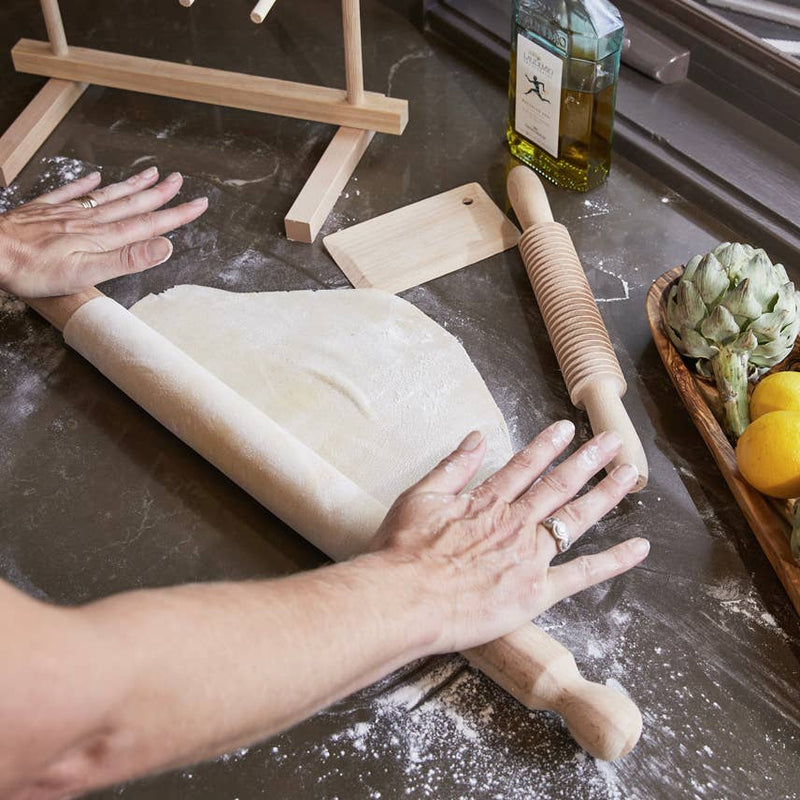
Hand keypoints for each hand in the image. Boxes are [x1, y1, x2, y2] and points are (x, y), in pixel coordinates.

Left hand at [0, 167, 207, 297]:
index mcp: (103, 237)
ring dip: (133, 185)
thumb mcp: (87, 272)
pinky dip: (87, 183)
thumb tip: (164, 246)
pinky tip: (95, 176)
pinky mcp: (46, 211)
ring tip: (152, 172)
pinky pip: (71, 192)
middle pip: (132, 204)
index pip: (149, 224)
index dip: (176, 215)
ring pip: (108, 195)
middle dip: (160, 194)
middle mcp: (90, 220)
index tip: (198, 205)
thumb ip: (127, 258)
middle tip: (181, 181)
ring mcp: (68, 213)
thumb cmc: (35, 269)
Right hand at [371, 421, 648, 653]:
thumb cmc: (403, 551)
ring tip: (628, 473)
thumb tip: (475, 437)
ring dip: (606, 493)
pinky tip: (639, 547)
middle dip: (589, 460)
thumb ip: (452, 466)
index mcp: (488, 500)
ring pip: (576, 517)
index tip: (567, 429)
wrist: (404, 598)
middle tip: (614, 441)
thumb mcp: (419, 496)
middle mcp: (516, 521)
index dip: (547, 445)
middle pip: (559, 484)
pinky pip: (582, 574)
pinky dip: (613, 560)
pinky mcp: (537, 591)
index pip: (525, 465)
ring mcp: (530, 555)